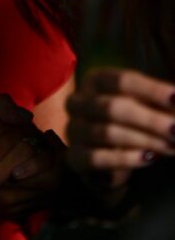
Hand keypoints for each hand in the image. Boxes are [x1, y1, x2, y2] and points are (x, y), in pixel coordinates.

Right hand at [66, 67, 174, 185]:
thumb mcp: (145, 105)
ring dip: (144, 140)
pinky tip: (149, 158)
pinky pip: (98, 158)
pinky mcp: (74, 156)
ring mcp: (74, 129)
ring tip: (171, 146)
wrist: (108, 155)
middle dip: (151, 120)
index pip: (123, 81)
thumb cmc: (132, 120)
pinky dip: (126, 159)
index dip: (152, 90)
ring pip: (107, 133)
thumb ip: (163, 102)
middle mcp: (79, 102)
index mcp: (96, 80)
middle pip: (113, 107)